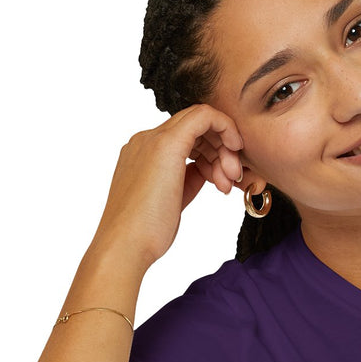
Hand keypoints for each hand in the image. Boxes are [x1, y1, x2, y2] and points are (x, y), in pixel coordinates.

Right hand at [88, 104, 243, 272]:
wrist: (126, 244)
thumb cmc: (146, 232)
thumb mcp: (173, 199)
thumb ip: (188, 179)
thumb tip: (207, 170)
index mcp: (143, 153)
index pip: (186, 138)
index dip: (211, 153)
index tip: (224, 179)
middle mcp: (146, 140)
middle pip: (195, 128)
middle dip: (221, 150)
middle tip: (231, 179)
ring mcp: (154, 139)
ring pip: (201, 121)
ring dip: (224, 149)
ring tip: (228, 183)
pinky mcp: (167, 144)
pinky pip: (204, 116)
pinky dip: (226, 128)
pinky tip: (234, 150)